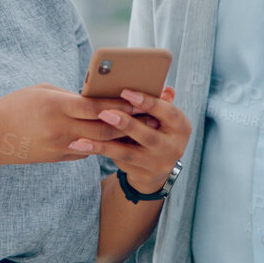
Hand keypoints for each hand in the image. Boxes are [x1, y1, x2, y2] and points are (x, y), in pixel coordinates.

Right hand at [0, 84, 128, 166]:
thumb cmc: (16, 106)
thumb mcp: (43, 91)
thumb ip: (70, 96)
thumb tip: (95, 99)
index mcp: (57, 106)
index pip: (97, 107)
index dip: (120, 104)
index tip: (140, 99)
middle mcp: (61, 128)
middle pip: (104, 129)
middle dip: (128, 123)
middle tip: (149, 117)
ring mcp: (60, 146)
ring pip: (98, 144)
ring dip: (119, 137)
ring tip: (137, 130)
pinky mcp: (57, 157)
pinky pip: (85, 152)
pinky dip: (99, 145)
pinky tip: (113, 140)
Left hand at [74, 86, 190, 194]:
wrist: (159, 164)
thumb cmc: (158, 128)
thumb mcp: (164, 115)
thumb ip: (160, 100)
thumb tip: (164, 88)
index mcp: (181, 127)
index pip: (166, 112)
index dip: (146, 102)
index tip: (125, 92)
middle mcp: (173, 147)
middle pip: (148, 136)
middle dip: (126, 124)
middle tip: (104, 112)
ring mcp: (157, 164)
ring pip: (128, 153)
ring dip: (104, 144)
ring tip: (82, 137)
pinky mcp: (141, 174)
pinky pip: (118, 161)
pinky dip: (100, 151)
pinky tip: (82, 145)